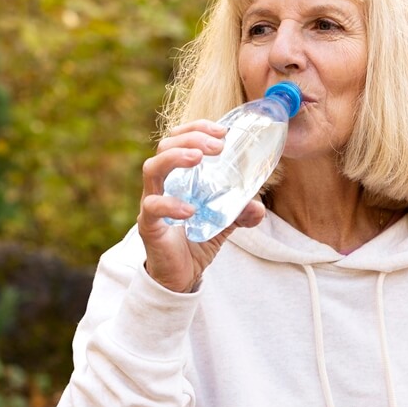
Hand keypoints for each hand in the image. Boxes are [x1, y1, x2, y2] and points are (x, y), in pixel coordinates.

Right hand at [138, 120, 265, 292]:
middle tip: (217, 145)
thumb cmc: (195, 242)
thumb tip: (258, 206)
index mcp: (177, 177)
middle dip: (191, 138)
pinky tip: (190, 209)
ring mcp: (152, 203)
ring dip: (175, 157)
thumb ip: (239, 212)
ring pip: (152, 169)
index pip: (179, 140)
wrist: (179, 278)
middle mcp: (162, 185)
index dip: (197, 129)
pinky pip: (153, 207)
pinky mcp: (149, 225)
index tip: (221, 131)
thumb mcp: (222, 223)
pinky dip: (171, 204)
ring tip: (198, 157)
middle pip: (164, 147)